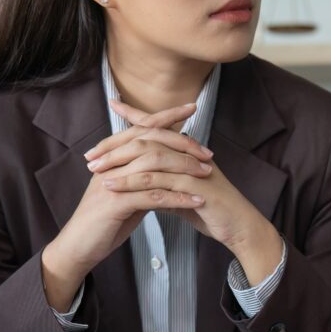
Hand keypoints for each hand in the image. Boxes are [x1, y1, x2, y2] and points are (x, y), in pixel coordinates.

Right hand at [42, 103, 213, 310]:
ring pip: (153, 166)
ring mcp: (112, 182)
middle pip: (149, 141)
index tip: (191, 108)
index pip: (142, 128)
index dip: (166, 116)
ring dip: (184, 169)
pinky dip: (177, 198)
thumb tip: (166, 172)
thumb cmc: (104, 223)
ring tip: (208, 174)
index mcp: (113, 158)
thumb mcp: (126, 195)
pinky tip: (197, 201)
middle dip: (182, 143)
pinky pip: (153, 196)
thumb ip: (143, 180)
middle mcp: (111, 164)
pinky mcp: (115, 203)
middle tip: (208, 152)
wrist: (78, 248)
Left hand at [91, 100, 281, 285]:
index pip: (158, 127)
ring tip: (96, 171)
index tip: (114, 104)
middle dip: (116, 145)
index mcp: (187, 152)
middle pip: (147, 137)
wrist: (239, 227)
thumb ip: (166, 185)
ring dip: (119, 162)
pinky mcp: (192, 186)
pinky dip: (132, 181)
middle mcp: (188, 154)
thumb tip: (146, 185)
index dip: (136, 115)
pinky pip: (157, 179)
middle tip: (91, 155)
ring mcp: (191, 168)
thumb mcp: (184, 194)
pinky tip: (114, 186)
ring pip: (149, 156)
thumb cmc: (214, 211)